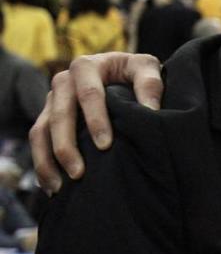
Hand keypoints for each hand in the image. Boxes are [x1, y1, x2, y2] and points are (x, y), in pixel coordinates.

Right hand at [30, 53, 163, 193]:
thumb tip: (150, 110)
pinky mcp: (47, 116)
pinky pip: (37, 140)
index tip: (106, 145)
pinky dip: (42, 163)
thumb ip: (150, 84)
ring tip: (59, 187)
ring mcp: (52, 100)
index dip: (96, 120)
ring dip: (47, 160)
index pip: (89, 94)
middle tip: (79, 173)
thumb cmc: (134, 71)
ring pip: (41, 130)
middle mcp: (63, 81)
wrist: (120, 70)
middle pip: (59, 115)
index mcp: (87, 66)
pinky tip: (52, 186)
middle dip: (66, 146)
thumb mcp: (146, 68)